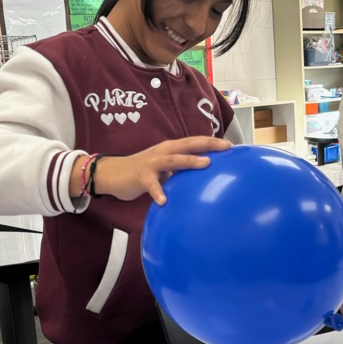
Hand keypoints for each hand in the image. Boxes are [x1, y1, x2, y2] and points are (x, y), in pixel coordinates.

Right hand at [70, 136, 231, 204]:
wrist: (112, 174)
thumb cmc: (141, 172)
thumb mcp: (164, 169)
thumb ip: (180, 170)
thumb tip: (201, 178)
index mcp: (170, 149)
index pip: (194, 142)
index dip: (211, 142)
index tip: (230, 144)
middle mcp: (163, 151)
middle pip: (188, 144)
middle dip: (207, 144)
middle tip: (225, 147)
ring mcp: (151, 163)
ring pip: (173, 159)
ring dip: (189, 161)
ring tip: (205, 164)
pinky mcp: (140, 176)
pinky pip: (151, 185)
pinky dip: (158, 192)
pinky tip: (164, 201)